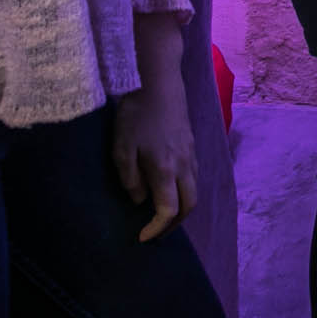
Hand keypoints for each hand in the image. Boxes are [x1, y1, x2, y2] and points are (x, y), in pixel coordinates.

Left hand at [115, 17, 197, 241]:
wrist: (157, 80)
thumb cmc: (135, 114)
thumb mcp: (122, 148)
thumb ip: (130, 179)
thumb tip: (139, 201)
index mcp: (165, 169)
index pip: (168, 211)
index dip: (156, 229)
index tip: (142, 237)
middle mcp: (184, 165)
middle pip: (190, 205)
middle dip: (175, 224)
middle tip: (157, 231)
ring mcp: (191, 152)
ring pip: (195, 189)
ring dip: (182, 207)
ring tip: (163, 213)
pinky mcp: (192, 141)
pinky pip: (194, 175)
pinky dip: (185, 189)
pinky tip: (170, 186)